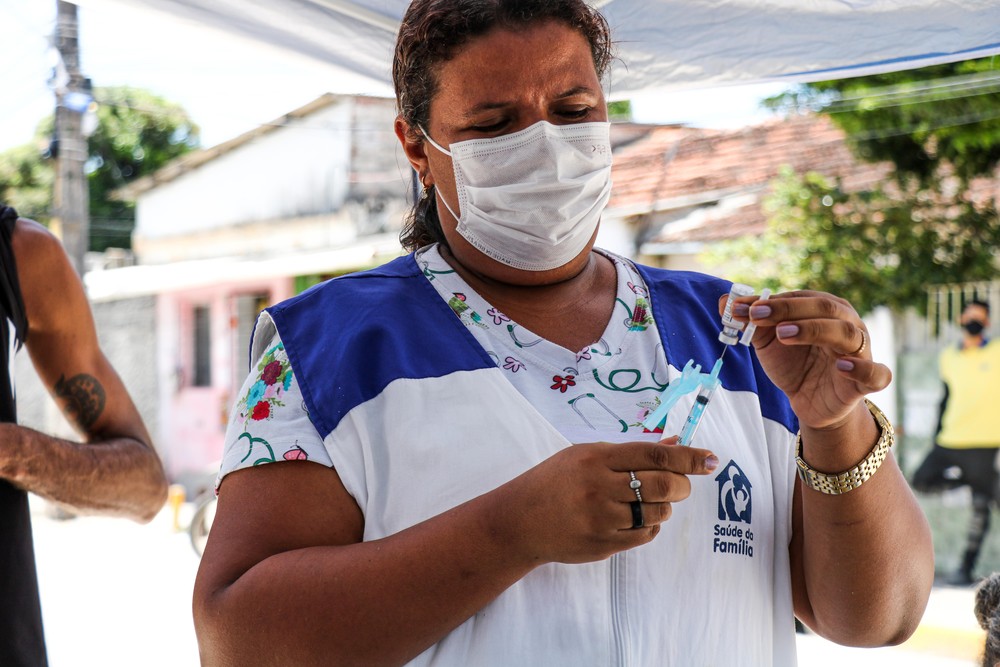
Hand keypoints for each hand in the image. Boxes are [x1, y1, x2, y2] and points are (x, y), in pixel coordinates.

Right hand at [496, 438, 718, 564]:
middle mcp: (599, 487)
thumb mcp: (586, 456)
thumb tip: (675, 443)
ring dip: (664, 506)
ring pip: (657, 513)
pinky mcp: (602, 544)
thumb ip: (631, 452)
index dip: (688, 457)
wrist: (519, 521)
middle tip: (680, 485)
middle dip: (682, 485)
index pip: (654, 455)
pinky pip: (644, 536)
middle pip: (663, 485)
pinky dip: (651, 526)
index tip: (710, 460)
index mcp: (596, 458)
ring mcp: (601, 519)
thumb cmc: (554, 481)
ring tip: (648, 501)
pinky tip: (637, 518)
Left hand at [726, 290, 890, 429]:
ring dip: (815, 330)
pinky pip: (876, 374)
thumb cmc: (793, 363)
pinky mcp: (865, 382)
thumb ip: (751, 322)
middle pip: (825, 308)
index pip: (801, 298)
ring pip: (847, 333)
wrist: (809, 402)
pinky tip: (842, 366)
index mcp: (825, 310)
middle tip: (758, 316)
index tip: (741, 309)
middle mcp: (847, 324)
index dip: (771, 302)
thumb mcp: (768, 342)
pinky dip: (862, 369)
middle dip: (789, 310)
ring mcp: (859, 352)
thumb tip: (724, 300)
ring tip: (783, 334)